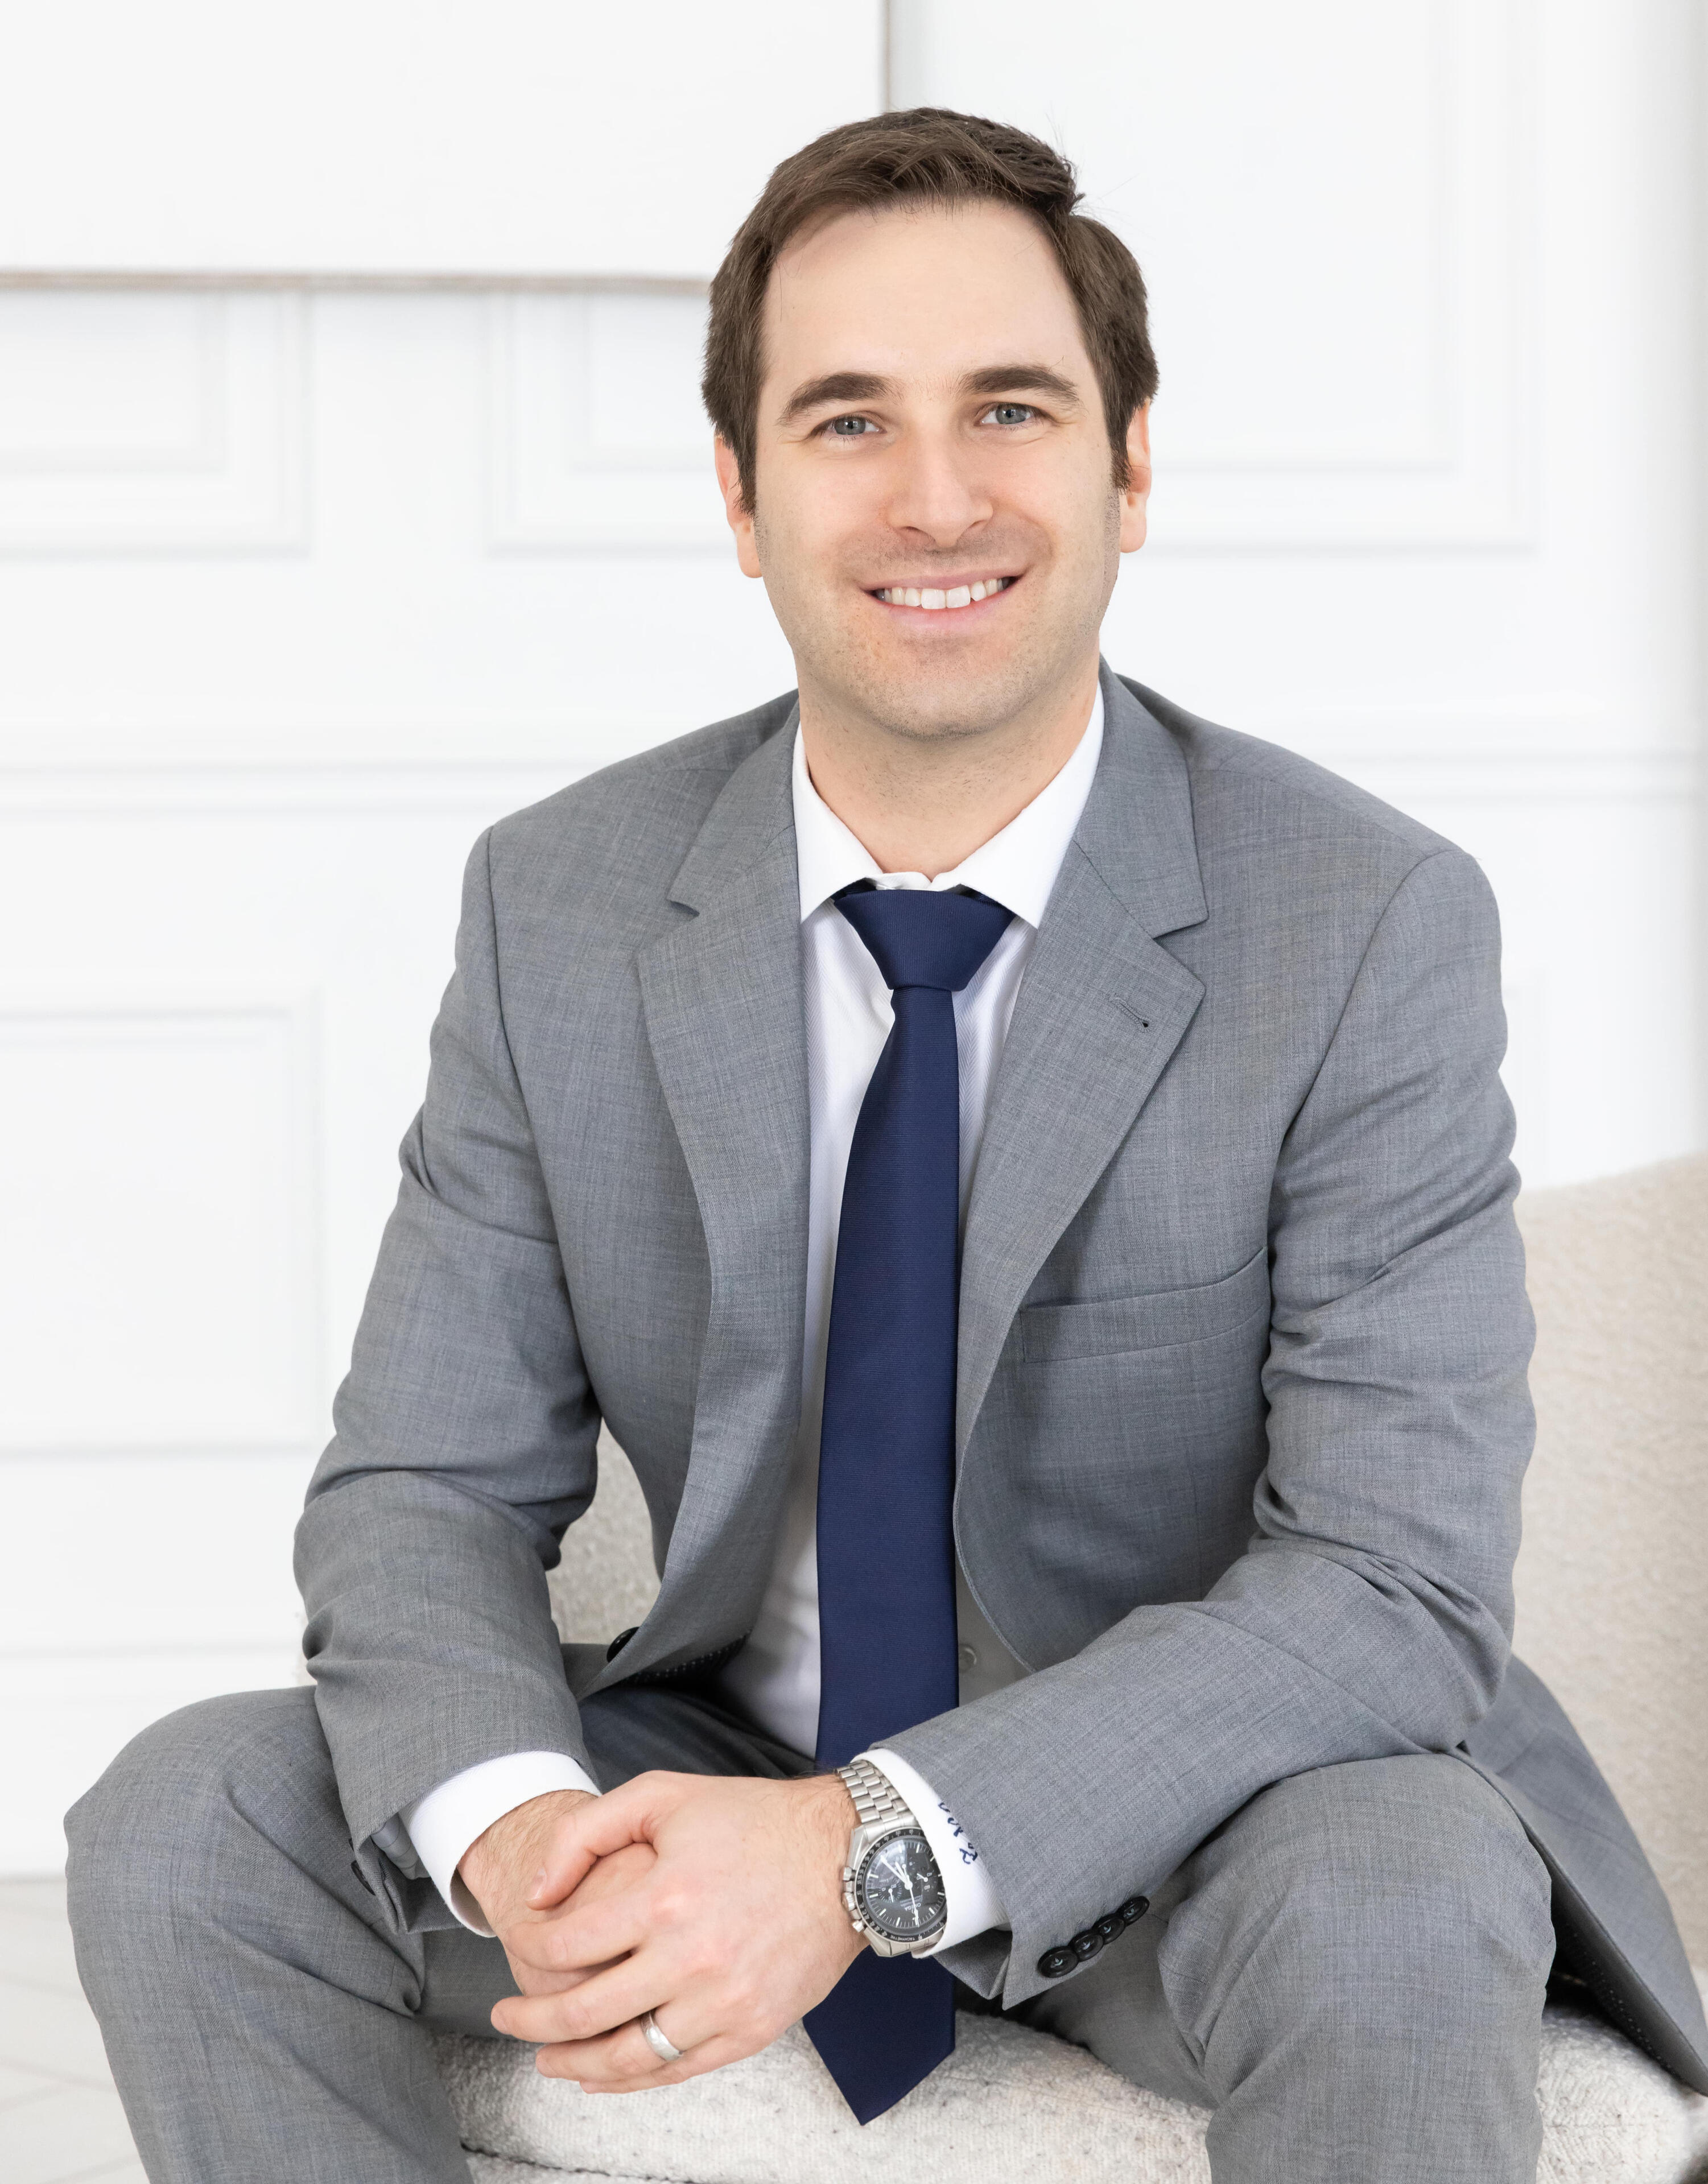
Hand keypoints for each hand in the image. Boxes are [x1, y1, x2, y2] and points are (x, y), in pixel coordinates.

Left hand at [488, 1770, 865, 2090]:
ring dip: (574, 2064)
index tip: (519, 1945)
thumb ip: (586, 1833)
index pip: (568, 1944)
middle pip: (584, 2012)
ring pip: (627, 2057)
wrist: (845, 1856)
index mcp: (665, 1897)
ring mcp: (723, 2001)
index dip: (530, 1949)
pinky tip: (601, 2075)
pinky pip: (676, 2071)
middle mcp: (691, 1958)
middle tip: (506, 2015)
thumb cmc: (754, 1820)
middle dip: (531, 2020)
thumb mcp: (663, 1796)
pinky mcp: (751, 2028)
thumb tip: (536, 1895)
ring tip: (546, 2058)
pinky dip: (630, 2082)